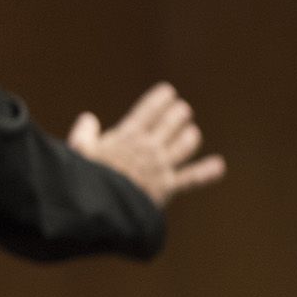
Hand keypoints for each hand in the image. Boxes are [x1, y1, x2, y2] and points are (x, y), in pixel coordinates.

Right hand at [67, 82, 225, 206]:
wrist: (102, 205)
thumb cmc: (85, 176)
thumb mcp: (78, 150)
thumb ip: (84, 132)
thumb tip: (88, 118)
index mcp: (127, 136)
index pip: (147, 111)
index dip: (159, 99)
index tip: (168, 91)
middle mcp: (149, 147)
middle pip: (171, 124)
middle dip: (178, 114)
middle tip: (183, 110)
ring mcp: (161, 166)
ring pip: (184, 146)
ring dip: (189, 137)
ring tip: (192, 133)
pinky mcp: (167, 186)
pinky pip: (191, 178)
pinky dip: (206, 172)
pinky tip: (218, 165)